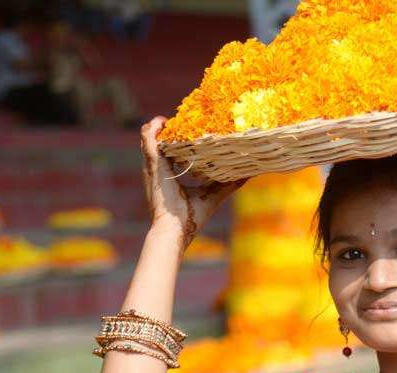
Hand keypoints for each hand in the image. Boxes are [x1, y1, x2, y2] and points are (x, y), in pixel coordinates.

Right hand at [140, 116, 246, 248]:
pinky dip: (153, 128)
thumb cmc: (191, 218)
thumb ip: (229, 183)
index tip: (190, 131)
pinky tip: (163, 122)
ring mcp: (152, 166)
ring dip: (159, 125)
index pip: (167, 152)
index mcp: (167, 176)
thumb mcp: (213, 194)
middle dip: (168, 130)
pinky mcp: (152, 165)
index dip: (176, 140)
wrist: (175, 230)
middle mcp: (157, 169)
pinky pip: (148, 139)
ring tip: (172, 119)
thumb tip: (248, 173)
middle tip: (185, 121)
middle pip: (157, 141)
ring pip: (149, 136)